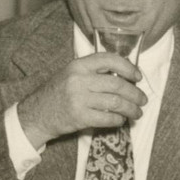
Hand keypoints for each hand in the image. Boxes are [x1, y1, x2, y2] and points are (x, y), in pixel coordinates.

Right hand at [18, 52, 146, 146]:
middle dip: (135, 94)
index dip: (128, 67)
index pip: (109, 60)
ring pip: (116, 102)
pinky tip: (121, 120)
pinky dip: (118, 120)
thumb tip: (124, 76)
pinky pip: (107, 118)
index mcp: (79, 65)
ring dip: (131, 109)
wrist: (37, 113)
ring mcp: (79, 99)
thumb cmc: (58, 93)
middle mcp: (79, 79)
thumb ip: (93, 72)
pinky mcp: (80, 117)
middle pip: (117, 84)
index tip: (138, 77)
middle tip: (143, 100)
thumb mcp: (71, 74)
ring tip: (137, 113)